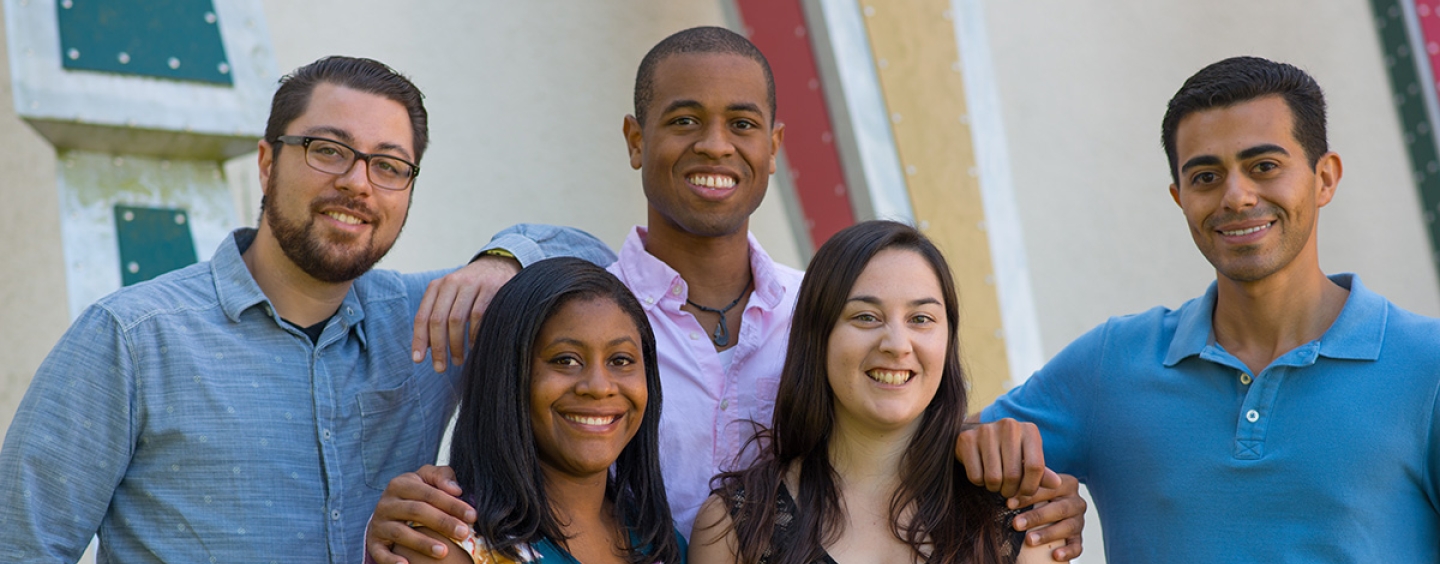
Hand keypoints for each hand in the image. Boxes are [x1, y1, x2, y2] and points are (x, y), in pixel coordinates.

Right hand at [367, 465, 475, 563]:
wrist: (386, 511)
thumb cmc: (415, 494)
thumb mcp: (427, 479)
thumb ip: (442, 477)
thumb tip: (456, 489)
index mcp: (401, 484)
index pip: (429, 493)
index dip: (452, 504)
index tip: (472, 515)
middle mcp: (386, 503)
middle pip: (416, 511)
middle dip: (443, 522)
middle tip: (464, 533)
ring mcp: (378, 523)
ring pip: (400, 532)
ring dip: (422, 543)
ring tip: (444, 552)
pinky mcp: (373, 542)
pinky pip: (380, 552)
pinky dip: (392, 560)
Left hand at [412, 255, 520, 371]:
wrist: (498, 266)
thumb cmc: (470, 289)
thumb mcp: (450, 296)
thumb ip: (437, 316)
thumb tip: (427, 348)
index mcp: (437, 286)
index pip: (422, 316)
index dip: (419, 339)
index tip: (418, 360)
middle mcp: (451, 282)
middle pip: (438, 319)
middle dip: (438, 347)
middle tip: (440, 367)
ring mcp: (471, 284)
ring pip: (457, 319)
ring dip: (456, 345)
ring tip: (458, 360)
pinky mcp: (490, 288)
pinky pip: (478, 316)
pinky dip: (474, 334)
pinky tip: (473, 346)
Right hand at [956, 418, 1045, 497]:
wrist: (976, 436)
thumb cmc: (1008, 452)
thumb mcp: (1027, 459)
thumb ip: (1041, 472)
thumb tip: (1057, 484)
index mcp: (1029, 430)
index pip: (1035, 467)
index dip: (1030, 487)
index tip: (1025, 492)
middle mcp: (1009, 426)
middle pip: (1013, 475)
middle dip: (1010, 490)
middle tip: (1007, 490)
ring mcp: (986, 430)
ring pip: (993, 478)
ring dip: (994, 488)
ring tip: (995, 482)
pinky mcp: (967, 438)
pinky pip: (975, 476)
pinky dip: (979, 482)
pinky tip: (981, 472)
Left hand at [1009, 471, 1084, 560]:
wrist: (1052, 507)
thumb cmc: (1038, 494)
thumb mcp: (1035, 485)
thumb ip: (1026, 484)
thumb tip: (1004, 492)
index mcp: (1068, 484)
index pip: (1050, 488)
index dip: (1028, 496)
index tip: (1008, 504)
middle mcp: (1077, 502)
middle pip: (1059, 509)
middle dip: (1036, 517)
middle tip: (1016, 524)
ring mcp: (1079, 521)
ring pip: (1067, 528)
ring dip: (1047, 534)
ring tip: (1029, 540)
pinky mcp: (1079, 538)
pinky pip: (1077, 546)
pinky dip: (1068, 551)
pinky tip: (1055, 555)